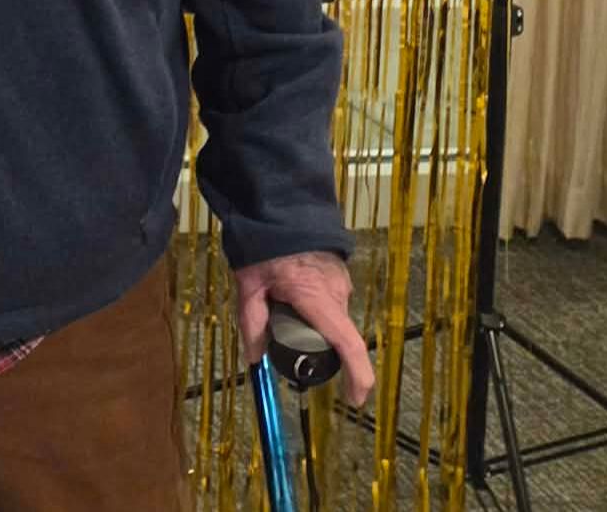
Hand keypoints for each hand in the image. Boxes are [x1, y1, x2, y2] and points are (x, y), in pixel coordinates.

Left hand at [232, 249, 374, 405]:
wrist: (279, 206)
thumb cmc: (263, 245)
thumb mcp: (248, 285)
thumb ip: (252, 322)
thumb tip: (254, 358)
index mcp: (319, 299)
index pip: (348, 345)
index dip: (357, 376)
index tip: (355, 399)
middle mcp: (338, 294)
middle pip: (336, 335)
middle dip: (315, 346)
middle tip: (284, 338)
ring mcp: (342, 283)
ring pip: (332, 319)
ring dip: (312, 324)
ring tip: (279, 305)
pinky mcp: (339, 275)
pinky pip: (331, 303)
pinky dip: (315, 310)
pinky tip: (290, 295)